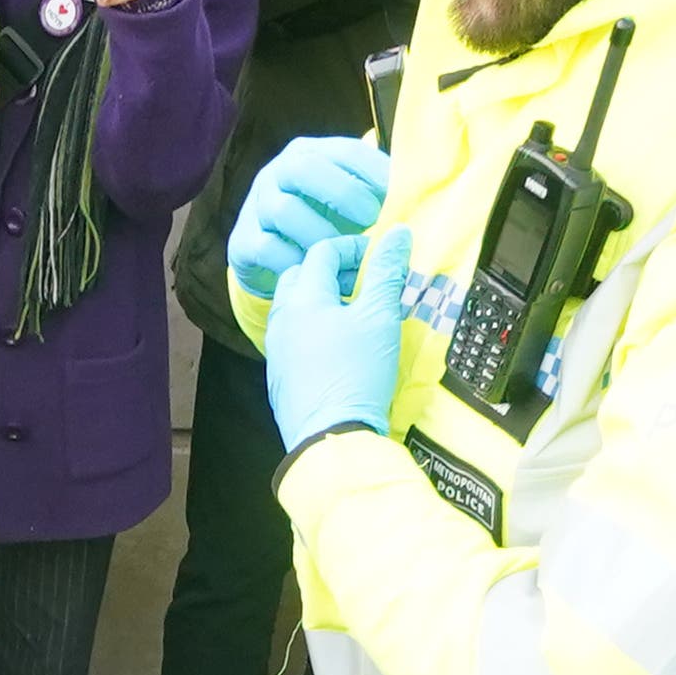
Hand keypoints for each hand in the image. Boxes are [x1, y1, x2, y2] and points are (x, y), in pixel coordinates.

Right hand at [227, 131, 391, 303]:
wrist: (267, 255)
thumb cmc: (319, 222)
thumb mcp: (345, 202)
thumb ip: (374, 195)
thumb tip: (418, 200)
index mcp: (311, 154)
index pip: (346, 151)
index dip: (374, 171)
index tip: (397, 194)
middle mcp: (279, 172)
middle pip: (305, 169)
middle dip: (343, 193)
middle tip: (371, 219)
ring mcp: (257, 205)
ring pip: (285, 210)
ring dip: (320, 234)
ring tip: (344, 254)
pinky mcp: (243, 240)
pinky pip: (268, 248)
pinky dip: (295, 261)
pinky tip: (316, 272)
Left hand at [259, 221, 410, 451]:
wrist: (332, 439)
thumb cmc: (357, 374)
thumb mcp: (380, 318)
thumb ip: (387, 273)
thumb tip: (398, 235)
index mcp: (302, 299)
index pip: (322, 252)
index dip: (353, 247)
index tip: (379, 258)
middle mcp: (281, 321)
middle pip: (301, 277)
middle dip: (332, 273)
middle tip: (364, 284)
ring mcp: (277, 352)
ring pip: (295, 310)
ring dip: (322, 302)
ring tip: (354, 315)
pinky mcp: (280, 380)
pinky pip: (294, 341)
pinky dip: (314, 332)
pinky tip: (339, 350)